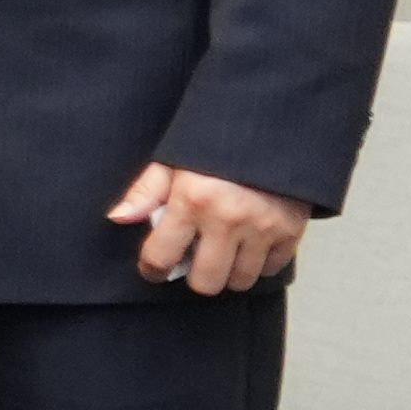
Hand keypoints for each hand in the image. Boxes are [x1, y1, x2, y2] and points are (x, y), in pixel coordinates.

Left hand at [113, 161, 313, 295]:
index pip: (162, 257)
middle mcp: (228, 219)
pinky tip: (249, 247)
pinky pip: (271, 269)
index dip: (152, 269)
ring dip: (228, 272)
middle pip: (206, 282)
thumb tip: (118, 218)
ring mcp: (263, 227)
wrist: (272, 127)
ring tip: (222, 252)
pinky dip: (259, 264)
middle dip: (195, 276)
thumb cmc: (215, 146)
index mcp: (192, 200)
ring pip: (240, 281)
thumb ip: (145, 191)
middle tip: (194, 261)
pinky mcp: (292, 231)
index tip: (154, 269)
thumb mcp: (173, 160)